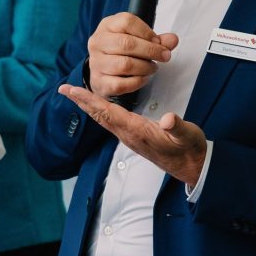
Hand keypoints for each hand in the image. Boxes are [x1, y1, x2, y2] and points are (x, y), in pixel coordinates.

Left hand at [58, 83, 206, 185]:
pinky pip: (111, 122)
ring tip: (75, 95)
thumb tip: (169, 119)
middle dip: (80, 101)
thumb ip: (178, 127)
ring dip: (88, 106)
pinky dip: (100, 111)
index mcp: (137, 131)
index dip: (89, 99)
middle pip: (99, 115)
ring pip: (103, 119)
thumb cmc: (189, 149)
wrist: (192, 167)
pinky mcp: (133, 138)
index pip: (107, 112)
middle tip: (63, 88)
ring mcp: (129, 137)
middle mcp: (128, 135)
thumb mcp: (188, 135)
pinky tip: (98, 107)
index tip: (72, 90)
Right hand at [86, 12, 178, 97]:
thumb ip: (157, 40)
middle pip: (126, 43)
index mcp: (107, 25)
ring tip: (152, 68)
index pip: (127, 21)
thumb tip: (173, 40)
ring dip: (145, 67)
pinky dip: (138, 81)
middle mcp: (98, 42)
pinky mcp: (99, 82)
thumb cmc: (123, 51)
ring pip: (125, 65)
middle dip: (151, 51)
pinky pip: (121, 84)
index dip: (147, 32)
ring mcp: (96, 63)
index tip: (159, 42)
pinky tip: (144, 78)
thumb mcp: (137, 39)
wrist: (103, 71)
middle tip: (164, 56)